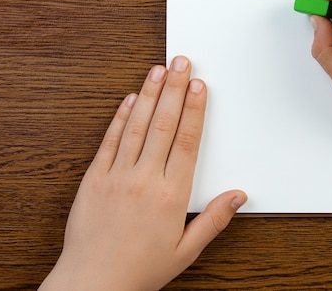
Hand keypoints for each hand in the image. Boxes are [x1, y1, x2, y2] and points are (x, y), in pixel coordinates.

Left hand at [40, 57, 246, 290]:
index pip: (187, 141)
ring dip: (150, 94)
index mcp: (171, 195)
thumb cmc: (140, 268)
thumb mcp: (186, 250)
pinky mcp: (95, 178)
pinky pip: (110, 141)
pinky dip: (120, 117)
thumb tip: (238, 196)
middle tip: (182, 62)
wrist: (92, 284)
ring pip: (137, 126)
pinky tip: (130, 98)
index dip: (196, 109)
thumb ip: (214, 220)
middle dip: (176, 89)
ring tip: (159, 70)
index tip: (200, 86)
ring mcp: (118, 175)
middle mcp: (145, 179)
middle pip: (164, 124)